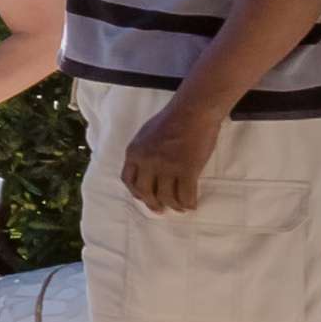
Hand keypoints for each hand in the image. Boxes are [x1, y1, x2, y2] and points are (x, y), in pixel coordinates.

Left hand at [125, 95, 222, 216]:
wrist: (192, 111)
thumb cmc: (171, 120)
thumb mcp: (145, 134)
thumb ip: (142, 152)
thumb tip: (145, 169)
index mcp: (134, 152)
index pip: (128, 179)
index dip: (136, 193)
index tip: (143, 199)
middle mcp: (147, 162)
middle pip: (145, 192)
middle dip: (153, 204)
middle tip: (160, 210)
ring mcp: (167, 167)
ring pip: (167, 196)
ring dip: (173, 206)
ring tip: (179, 208)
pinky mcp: (187, 170)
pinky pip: (186, 194)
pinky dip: (188, 203)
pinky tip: (192, 205)